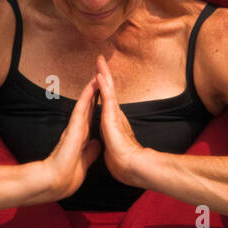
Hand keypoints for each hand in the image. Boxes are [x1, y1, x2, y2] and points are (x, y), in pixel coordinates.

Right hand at [36, 76, 101, 201]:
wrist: (58, 182)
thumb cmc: (68, 174)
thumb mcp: (85, 160)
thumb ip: (90, 151)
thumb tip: (97, 144)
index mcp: (82, 136)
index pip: (91, 115)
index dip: (97, 103)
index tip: (102, 91)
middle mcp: (78, 128)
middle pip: (88, 105)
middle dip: (94, 91)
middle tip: (99, 75)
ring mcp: (75, 127)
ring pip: (85, 103)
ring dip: (91, 89)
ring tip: (97, 74)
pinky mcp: (73, 128)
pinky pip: (81, 109)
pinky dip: (86, 97)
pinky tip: (91, 86)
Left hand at [94, 55, 150, 185]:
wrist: (129, 168)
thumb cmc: (121, 161)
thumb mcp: (111, 148)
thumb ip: (110, 141)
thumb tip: (104, 141)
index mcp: (111, 122)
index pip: (105, 100)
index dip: (102, 87)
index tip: (99, 75)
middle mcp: (114, 115)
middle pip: (108, 90)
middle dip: (104, 74)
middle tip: (100, 59)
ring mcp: (114, 115)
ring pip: (109, 90)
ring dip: (104, 74)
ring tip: (99, 60)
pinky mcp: (113, 117)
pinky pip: (107, 98)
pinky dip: (104, 86)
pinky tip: (99, 75)